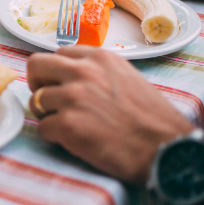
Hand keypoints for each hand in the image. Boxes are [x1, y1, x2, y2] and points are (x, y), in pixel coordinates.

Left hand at [27, 47, 194, 186]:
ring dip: (47, 115)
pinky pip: (42, 128)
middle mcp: (83, 72)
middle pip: (36, 66)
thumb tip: (67, 75)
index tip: (59, 85)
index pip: (57, 54)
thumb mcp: (126, 78)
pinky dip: (54, 137)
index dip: (54, 72)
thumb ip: (96, 71)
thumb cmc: (151, 119)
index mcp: (99, 58)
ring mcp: (73, 97)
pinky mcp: (67, 125)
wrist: (168, 150)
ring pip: (36, 100)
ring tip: (69, 126)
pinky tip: (74, 142)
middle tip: (49, 102)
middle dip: (38, 85)